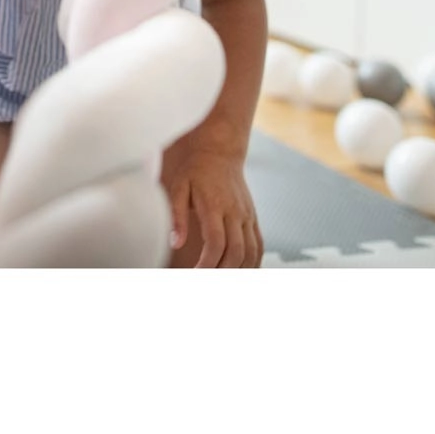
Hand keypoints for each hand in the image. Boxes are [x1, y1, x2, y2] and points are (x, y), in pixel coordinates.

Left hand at [161, 139, 262, 268]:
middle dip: (222, 272)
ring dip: (239, 271)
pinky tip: (243, 273)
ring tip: (223, 280)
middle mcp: (235, 213)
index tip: (196, 274)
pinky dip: (254, 262)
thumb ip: (177, 216)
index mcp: (215, 206)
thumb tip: (175, 242)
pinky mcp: (253, 217)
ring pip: (251, 252)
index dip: (207, 263)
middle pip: (235, 252)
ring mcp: (247, 216)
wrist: (220, 151)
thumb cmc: (196, 169)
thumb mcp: (179, 187)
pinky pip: (259, 244)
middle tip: (207, 282)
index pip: (216, 243)